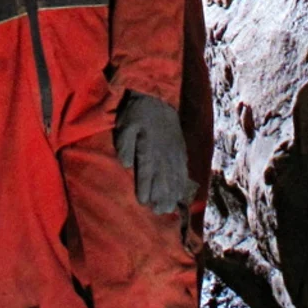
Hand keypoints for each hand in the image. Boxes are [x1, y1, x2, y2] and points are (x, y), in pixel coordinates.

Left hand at [113, 91, 194, 214]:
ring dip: (173, 192)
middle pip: (164, 179)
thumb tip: (126, 164)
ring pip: (175, 176)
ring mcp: (175, 151)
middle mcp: (164, 152)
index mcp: (149, 147)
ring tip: (169, 207)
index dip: (146, 189)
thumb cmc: (137, 112)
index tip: (143, 202)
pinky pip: (183, 169)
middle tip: (159, 211)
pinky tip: (181, 191)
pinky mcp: (181, 149)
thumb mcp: (125, 125)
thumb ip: (125, 145)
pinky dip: (182, 182)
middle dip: (161, 196)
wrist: (158, 95)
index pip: (148, 172)